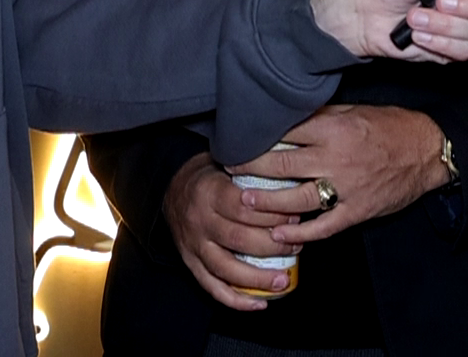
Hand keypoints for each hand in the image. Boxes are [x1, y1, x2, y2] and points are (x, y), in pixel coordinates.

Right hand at [163, 152, 301, 311]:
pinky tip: (259, 304)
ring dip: (258, 278)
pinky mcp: (190, 264)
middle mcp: (199, 221)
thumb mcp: (227, 163)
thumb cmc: (209, 176)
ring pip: (226, 268)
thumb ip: (253, 172)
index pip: (244, 208)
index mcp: (210, 192)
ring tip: (283, 280)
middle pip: (239, 239)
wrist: (171, 190)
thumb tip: (293, 178)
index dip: (272, 215)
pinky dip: (236, 300)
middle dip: (272, 246)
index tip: (294, 218)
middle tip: (296, 245)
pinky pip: (212, 287)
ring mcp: (193, 245)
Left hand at [228, 105, 452, 243]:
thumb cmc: (390, 126)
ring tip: (243, 201)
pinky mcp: (358, 210)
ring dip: (266, 202)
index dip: (257, 138)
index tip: (236, 140)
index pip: (284, 133)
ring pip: (296, 199)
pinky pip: (324, 226)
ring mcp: (346, 187)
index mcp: (333, 128)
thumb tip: (285, 115)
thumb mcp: (354, 110)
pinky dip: (300, 233)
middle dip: (251, 168)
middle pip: (282, 165)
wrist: (427, 151)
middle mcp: (336, 157)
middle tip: (229, 169)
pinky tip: (279, 235)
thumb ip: (320, 115)